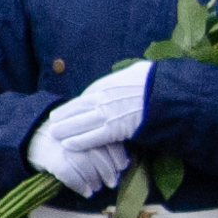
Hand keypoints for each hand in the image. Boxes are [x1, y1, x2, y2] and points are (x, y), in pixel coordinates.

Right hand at [27, 119, 131, 199]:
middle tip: (112, 183)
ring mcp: (63, 146)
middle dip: (108, 171)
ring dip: (94, 180)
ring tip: (97, 188)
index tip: (122, 167)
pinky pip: (70, 175)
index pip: (108, 141)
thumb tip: (124, 162)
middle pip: (99, 155)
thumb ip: (99, 139)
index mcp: (86, 125)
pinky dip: (80, 186)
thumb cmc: (61, 137)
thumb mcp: (81, 131)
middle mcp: (76, 134)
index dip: (118, 157)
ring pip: (86, 166)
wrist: (29, 135)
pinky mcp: (51, 158)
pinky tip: (86, 192)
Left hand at [39, 58, 155, 159]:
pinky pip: (93, 137)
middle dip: (63, 116)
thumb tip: (129, 75)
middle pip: (77, 108)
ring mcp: (108, 114)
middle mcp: (103, 98)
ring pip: (80, 123)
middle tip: (51, 122)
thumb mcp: (135, 73)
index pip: (85, 96)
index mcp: (108, 85)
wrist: (166, 92)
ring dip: (65, 129)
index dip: (74, 105)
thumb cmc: (154, 81)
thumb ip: (125, 79)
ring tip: (53, 134)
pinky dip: (79, 141)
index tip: (66, 110)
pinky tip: (68, 144)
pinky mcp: (115, 129)